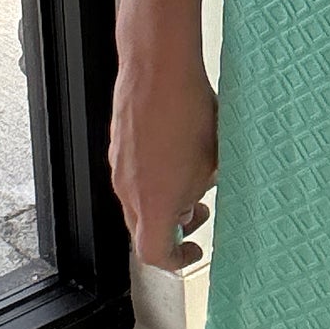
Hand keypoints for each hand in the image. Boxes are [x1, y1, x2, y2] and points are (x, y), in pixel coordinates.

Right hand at [107, 54, 219, 270]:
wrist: (159, 68)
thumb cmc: (190, 113)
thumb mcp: (212, 162)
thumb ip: (199, 190)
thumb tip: (195, 196)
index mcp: (154, 204)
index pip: (154, 254)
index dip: (176, 260)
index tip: (193, 249)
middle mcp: (128, 191)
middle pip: (143, 229)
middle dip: (172, 226)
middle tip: (197, 209)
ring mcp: (118, 166)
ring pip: (137, 200)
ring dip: (162, 198)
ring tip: (192, 174)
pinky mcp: (117, 144)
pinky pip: (132, 173)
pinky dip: (152, 176)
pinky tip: (175, 150)